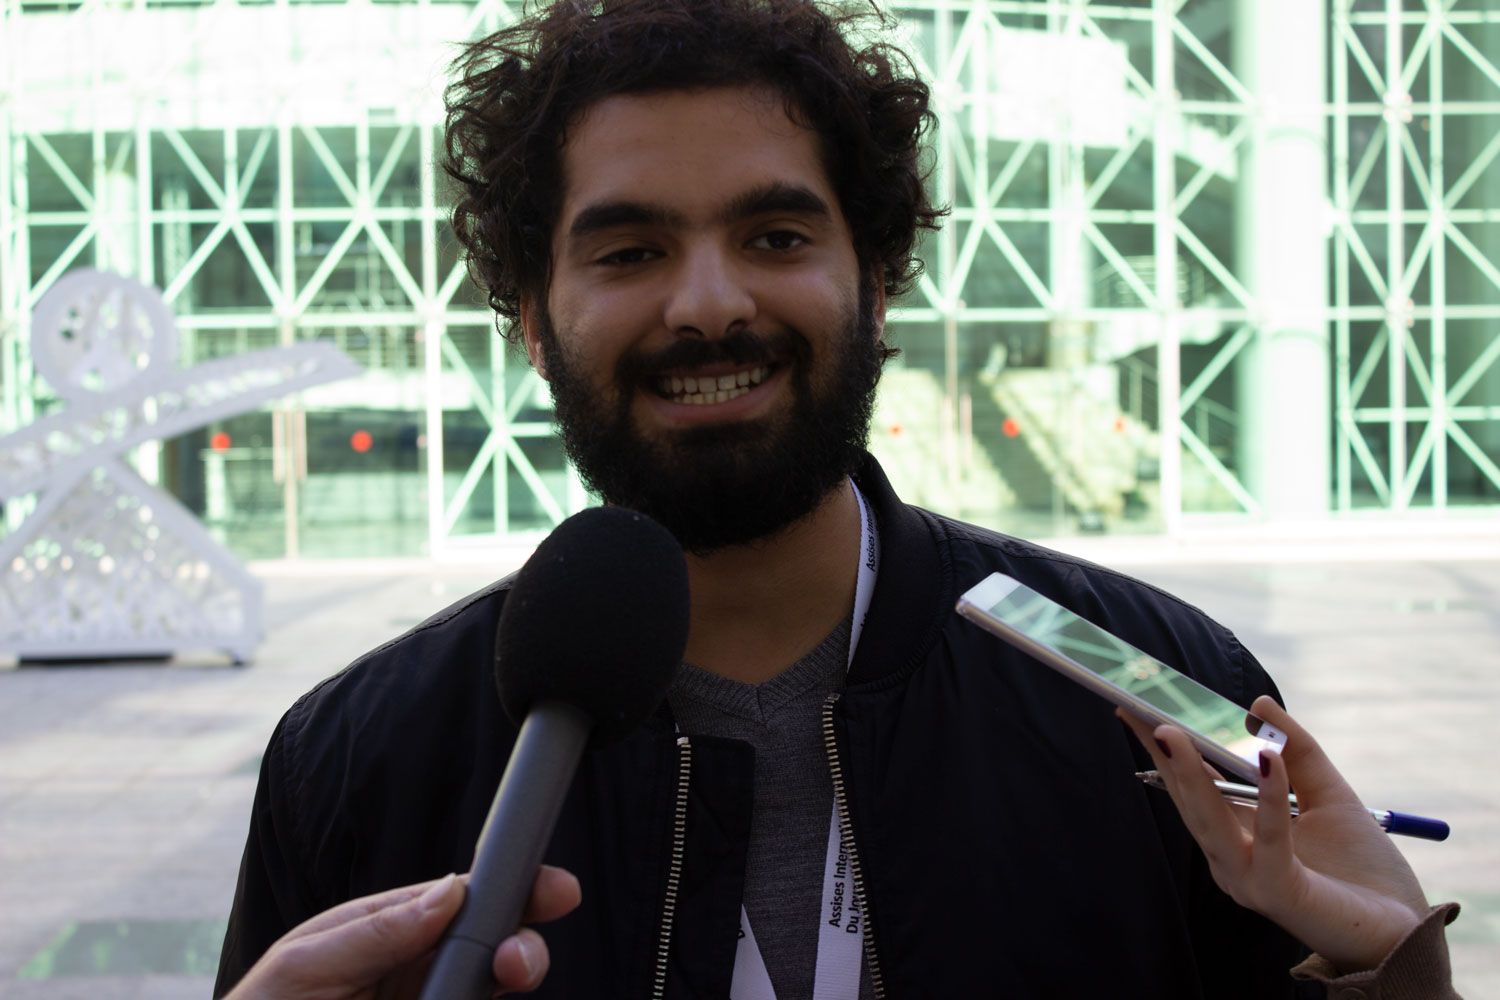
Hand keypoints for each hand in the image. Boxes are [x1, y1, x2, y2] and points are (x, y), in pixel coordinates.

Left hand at [225, 866, 581, 999]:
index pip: (458, 902)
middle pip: (488, 949)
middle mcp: (411, 973)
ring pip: (488, 990)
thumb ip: (374, 931)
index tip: (551, 890)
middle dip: (520, 945)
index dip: (510, 890)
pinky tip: (486, 996)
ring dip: (508, 979)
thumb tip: (448, 892)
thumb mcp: (301, 967)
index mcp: (384, 934)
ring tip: (505, 979)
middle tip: (517, 961)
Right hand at [1119, 696, 1427, 973]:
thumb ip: (1296, 750)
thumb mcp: (1328, 793)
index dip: (1161, 748)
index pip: (1188, 786)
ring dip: (1191, 774)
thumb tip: (1259, 702)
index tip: (1135, 707)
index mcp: (1234, 836)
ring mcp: (1248, 879)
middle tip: (1142, 710)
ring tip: (1175, 731)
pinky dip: (1269, 799)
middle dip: (1162, 755)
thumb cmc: (1362, 868)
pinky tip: (1270, 761)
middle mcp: (1229, 859)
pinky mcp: (1279, 892)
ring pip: (1210, 821)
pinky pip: (1270, 840)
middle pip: (1187, 800)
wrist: (1403, 928)